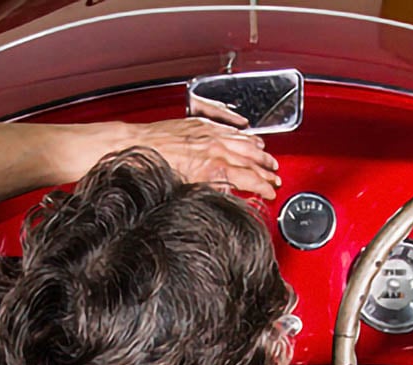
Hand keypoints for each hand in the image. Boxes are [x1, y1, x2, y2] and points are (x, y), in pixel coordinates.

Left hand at [130, 117, 280, 199]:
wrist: (136, 144)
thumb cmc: (155, 167)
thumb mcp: (186, 189)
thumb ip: (212, 189)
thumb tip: (227, 194)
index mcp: (213, 168)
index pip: (250, 179)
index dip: (264, 187)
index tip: (270, 192)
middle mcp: (214, 148)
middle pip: (251, 159)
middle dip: (267, 169)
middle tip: (276, 176)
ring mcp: (209, 134)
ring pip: (243, 141)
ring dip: (259, 150)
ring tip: (268, 156)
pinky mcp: (200, 123)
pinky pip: (228, 126)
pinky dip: (241, 130)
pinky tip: (247, 131)